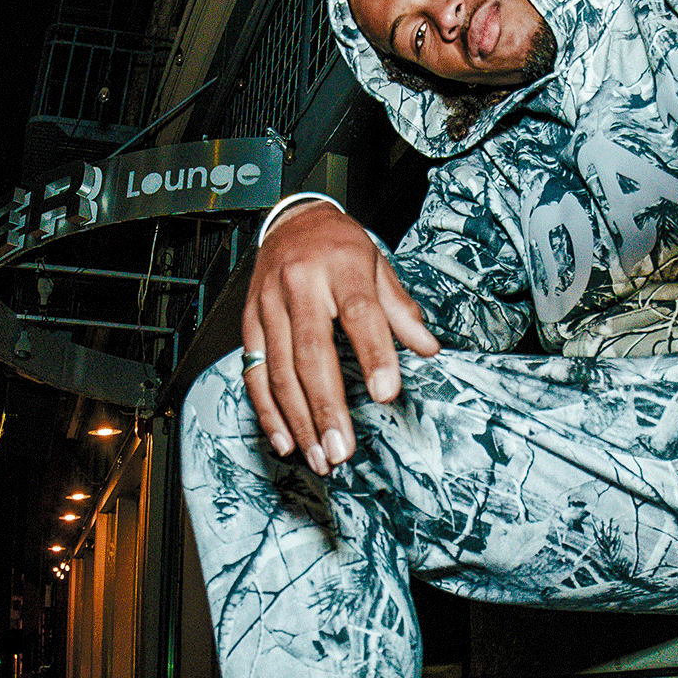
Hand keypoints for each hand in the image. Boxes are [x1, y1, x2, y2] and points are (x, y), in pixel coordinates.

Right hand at [241, 202, 440, 471]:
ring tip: (320, 457)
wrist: (290, 220)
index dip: (373, 355)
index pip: (359, 313)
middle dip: (326, 408)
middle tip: (342, 451)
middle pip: (312, 353)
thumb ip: (401, 310)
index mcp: (341, 266)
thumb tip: (428, 349)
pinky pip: (253, 373)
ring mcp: (269, 305)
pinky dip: (268, 411)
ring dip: (299, 420)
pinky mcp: (249, 322)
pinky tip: (286, 440)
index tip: (386, 394)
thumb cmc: (340, 247)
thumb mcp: (378, 265)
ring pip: (279, 370)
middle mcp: (299, 285)